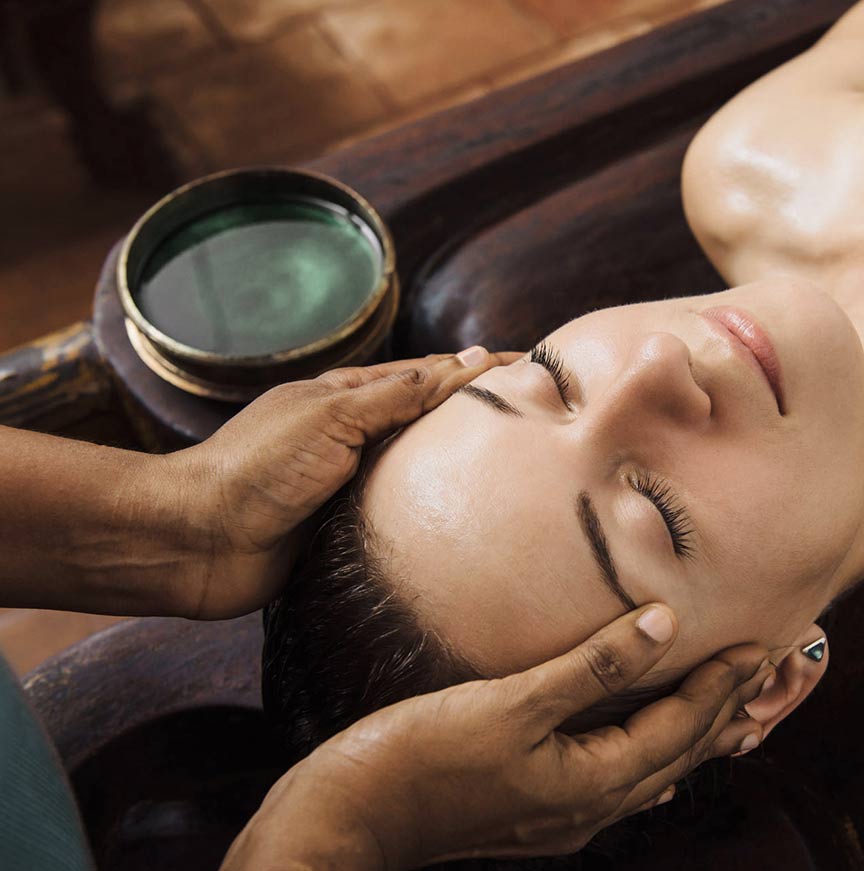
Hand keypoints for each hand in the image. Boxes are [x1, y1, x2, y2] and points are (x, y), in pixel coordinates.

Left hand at [165, 348, 517, 618]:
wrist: (198, 542)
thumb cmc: (257, 468)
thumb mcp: (331, 417)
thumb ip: (397, 395)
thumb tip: (462, 363)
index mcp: (347, 398)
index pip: (428, 377)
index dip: (478, 371)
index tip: (531, 366)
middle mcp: (354, 438)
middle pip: (430, 421)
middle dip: (479, 414)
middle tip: (540, 414)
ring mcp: (353, 485)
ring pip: (422, 470)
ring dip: (463, 466)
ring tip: (521, 464)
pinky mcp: (351, 531)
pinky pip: (405, 516)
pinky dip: (438, 510)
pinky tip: (472, 516)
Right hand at [222, 604, 773, 870]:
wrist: (344, 823)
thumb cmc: (417, 761)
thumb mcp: (510, 704)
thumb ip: (592, 666)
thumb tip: (663, 624)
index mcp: (593, 783)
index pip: (683, 726)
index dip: (725, 684)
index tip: (763, 644)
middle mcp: (589, 807)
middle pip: (678, 751)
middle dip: (724, 708)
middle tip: (765, 666)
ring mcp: (561, 813)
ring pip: (650, 765)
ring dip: (690, 727)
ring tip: (724, 697)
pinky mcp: (533, 806)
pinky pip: (616, 774)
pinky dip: (647, 745)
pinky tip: (646, 738)